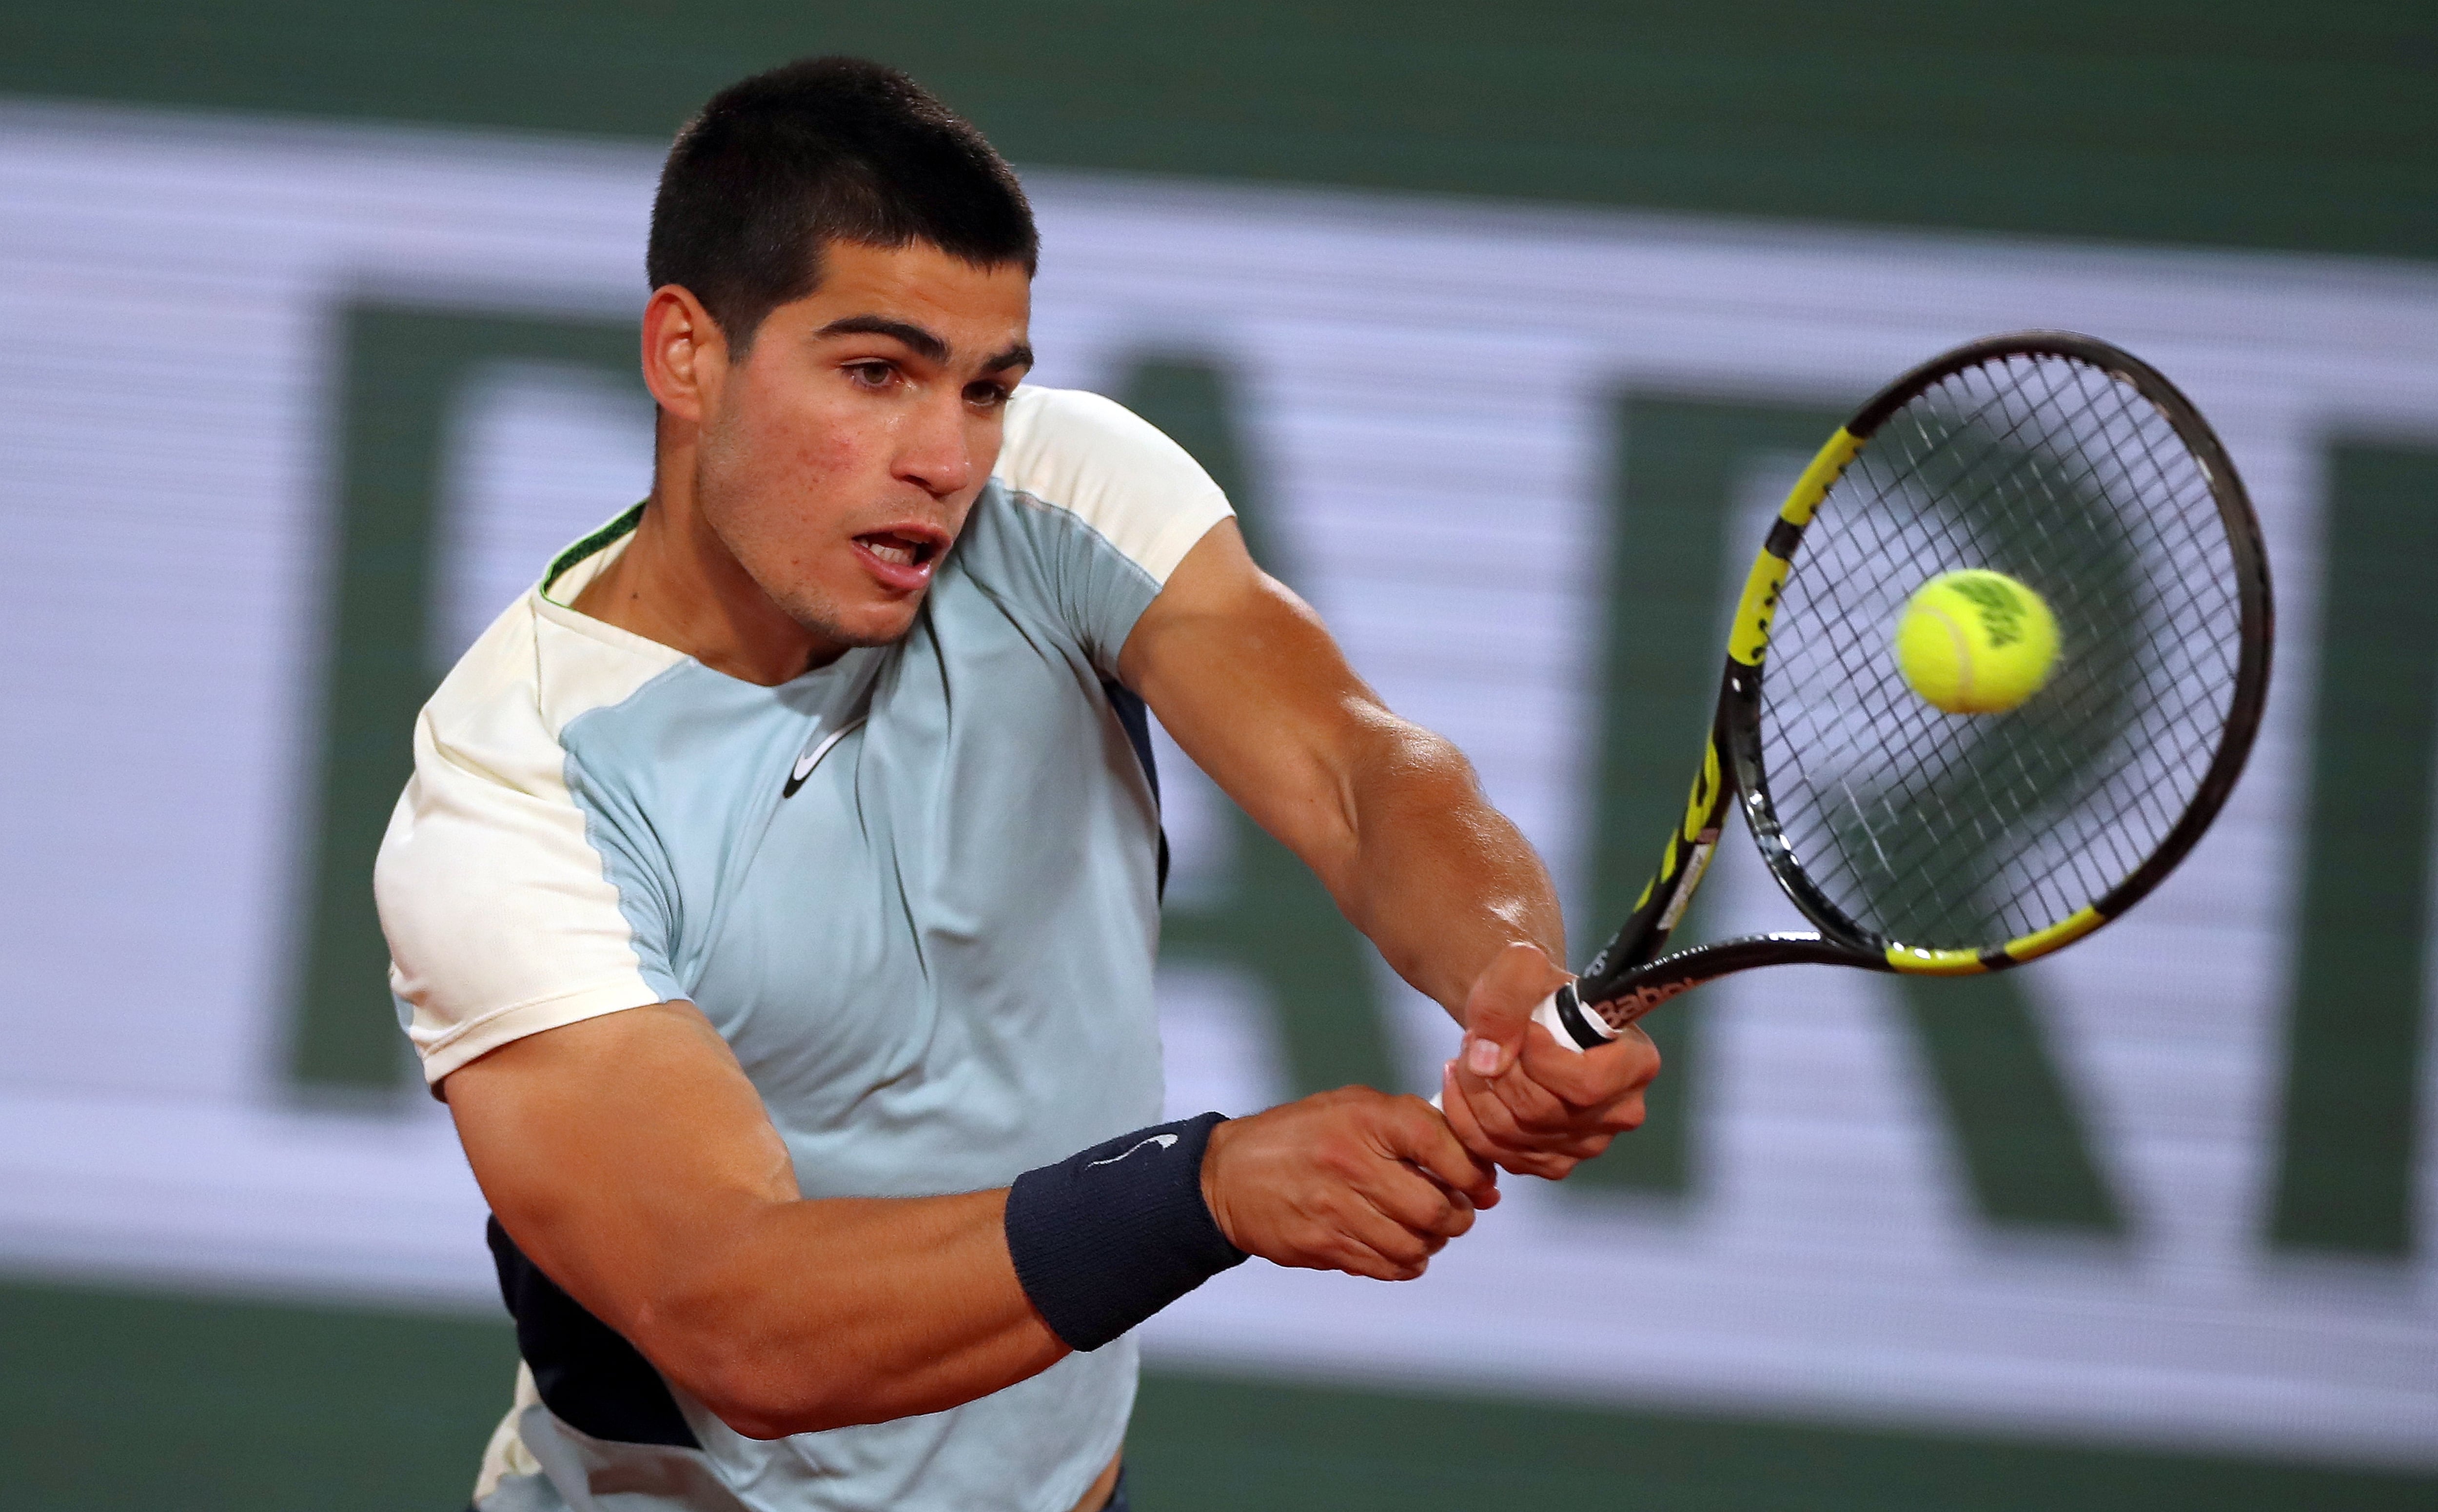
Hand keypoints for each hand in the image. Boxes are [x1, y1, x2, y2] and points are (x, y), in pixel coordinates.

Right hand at [1200, 1087, 1498, 1280]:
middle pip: (1435, 1208)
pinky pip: (1385, 1267)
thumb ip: (1412, 1124)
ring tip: (1426, 1234)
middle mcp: (1350, 1161)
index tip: (1483, 1187)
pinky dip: (1404, 1265)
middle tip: (1457, 1216)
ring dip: (1431, 1245)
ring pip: (1414, 1246)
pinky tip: (1399, 1251)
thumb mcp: (1352, 1106)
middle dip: (1458, 1219)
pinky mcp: (1321, 1244)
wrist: (1230, 1172)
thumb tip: (1477, 1170)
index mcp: (1364, 1117)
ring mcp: (1334, 1207)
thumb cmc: (1305, 1135)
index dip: (1474, 1172)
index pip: (1441, 1145)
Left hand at [1439, 941, 1661, 1178]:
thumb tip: (1488, 1060)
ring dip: (1474, 1092)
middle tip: (1475, 1037)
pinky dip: (1465, 1119)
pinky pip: (1497, 1152)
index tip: (1520, 1028)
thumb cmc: (1536, 992)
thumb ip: (1510, 991)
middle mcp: (1619, 1113)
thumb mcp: (1521, 967)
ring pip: (1512, 1134)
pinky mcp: (1552, 1162)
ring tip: (1467, 1055)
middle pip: (1540, 1111)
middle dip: (1495, 1071)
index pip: (1585, 1083)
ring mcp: (1586, 1145)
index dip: (1539, 1061)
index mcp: (1636, 1064)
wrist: (1525, 1020)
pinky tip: (1460, 1084)